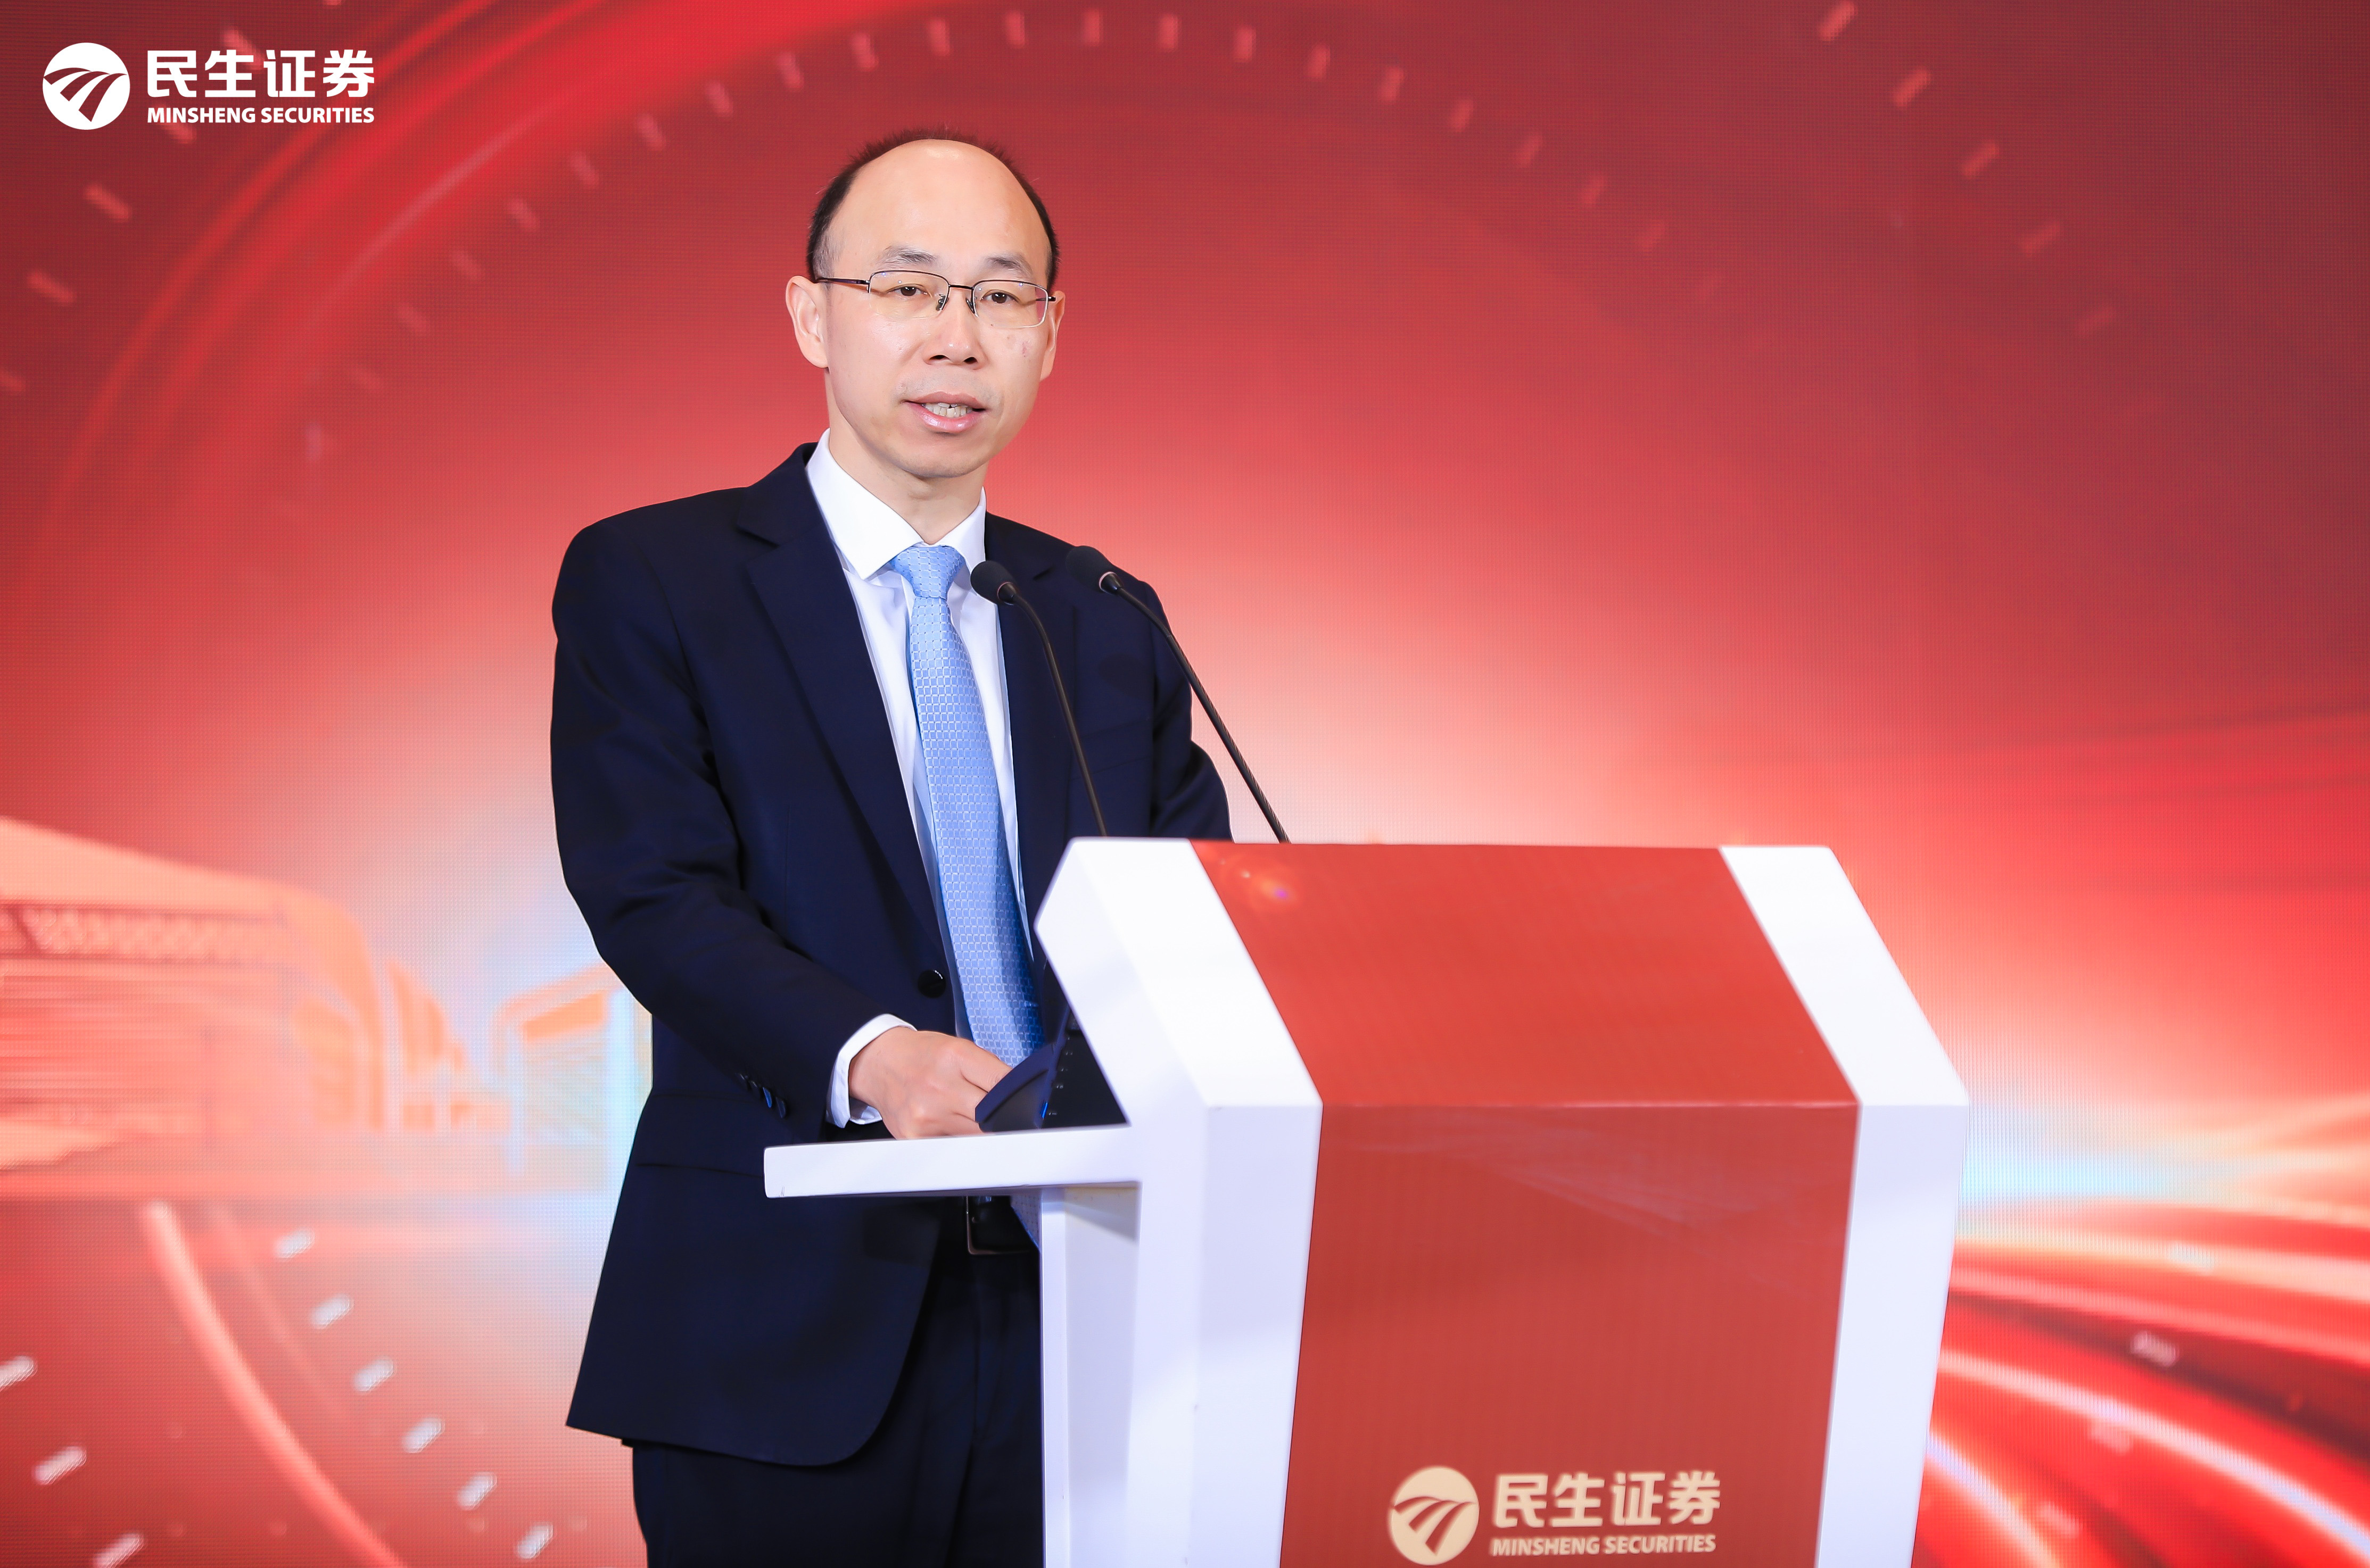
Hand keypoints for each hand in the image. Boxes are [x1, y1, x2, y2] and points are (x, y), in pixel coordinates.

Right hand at [847, 1026, 1010, 1137]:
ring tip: (969, 1116)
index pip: (1003, 1086)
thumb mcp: (960, 1048)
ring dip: (980, 1131)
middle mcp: (939, 1088)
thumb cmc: (922, 1055)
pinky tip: (950, 1125)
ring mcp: (925, 1117)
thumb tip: (1022, 1097)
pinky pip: (951, 1148)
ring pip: (975, 1138)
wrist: (879, 1063)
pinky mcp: (914, 1138)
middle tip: (1004, 1118)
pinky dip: (958, 1140)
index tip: (1027, 1107)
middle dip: (1002, 1119)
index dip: (1019, 1099)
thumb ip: (991, 1071)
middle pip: (992, 1118)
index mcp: (956, 1058)